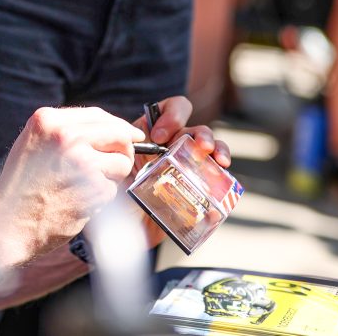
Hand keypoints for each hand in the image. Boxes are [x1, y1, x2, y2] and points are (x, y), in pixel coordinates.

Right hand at [0, 106, 144, 266]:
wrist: (9, 224)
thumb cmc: (21, 187)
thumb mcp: (34, 143)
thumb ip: (64, 130)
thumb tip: (108, 129)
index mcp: (48, 120)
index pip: (98, 115)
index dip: (119, 127)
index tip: (131, 135)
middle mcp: (65, 135)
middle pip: (118, 134)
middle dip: (124, 150)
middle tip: (119, 163)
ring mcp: (82, 161)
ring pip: (121, 163)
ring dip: (111, 177)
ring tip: (84, 187)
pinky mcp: (93, 187)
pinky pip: (113, 189)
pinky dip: (102, 198)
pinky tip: (80, 202)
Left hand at [126, 96, 230, 247]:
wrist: (123, 228)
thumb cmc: (116, 192)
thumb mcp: (115, 168)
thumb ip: (120, 155)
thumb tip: (128, 150)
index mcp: (154, 134)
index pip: (170, 109)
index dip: (171, 115)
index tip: (160, 137)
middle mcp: (174, 147)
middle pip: (195, 129)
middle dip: (201, 134)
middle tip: (200, 147)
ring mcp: (189, 168)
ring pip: (212, 150)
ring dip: (218, 149)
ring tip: (219, 160)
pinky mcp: (199, 190)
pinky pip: (217, 181)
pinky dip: (223, 182)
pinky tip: (222, 188)